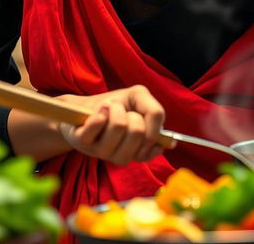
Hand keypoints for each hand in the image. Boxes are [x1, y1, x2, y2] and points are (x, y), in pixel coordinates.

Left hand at [56, 86, 174, 165]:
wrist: (83, 108)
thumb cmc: (115, 104)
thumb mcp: (139, 99)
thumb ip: (154, 113)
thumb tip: (170, 141)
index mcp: (138, 147)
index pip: (156, 142)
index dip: (153, 127)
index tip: (142, 116)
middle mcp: (122, 154)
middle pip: (137, 132)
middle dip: (130, 113)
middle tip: (121, 111)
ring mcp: (102, 152)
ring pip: (118, 127)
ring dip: (114, 109)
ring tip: (108, 109)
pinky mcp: (83, 143)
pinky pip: (95, 127)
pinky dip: (99, 114)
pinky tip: (99, 111)